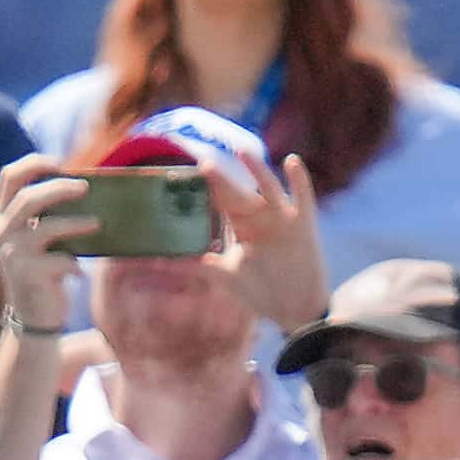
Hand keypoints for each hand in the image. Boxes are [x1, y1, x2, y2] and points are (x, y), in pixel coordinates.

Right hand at [0, 157, 93, 329]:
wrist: (32, 317)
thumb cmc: (42, 270)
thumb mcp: (37, 238)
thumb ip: (47, 214)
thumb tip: (85, 187)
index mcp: (1, 217)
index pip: (10, 176)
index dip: (34, 163)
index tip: (61, 163)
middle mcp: (1, 233)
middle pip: (29, 197)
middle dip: (61, 188)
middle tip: (86, 188)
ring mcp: (12, 254)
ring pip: (48, 226)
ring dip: (77, 224)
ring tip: (97, 224)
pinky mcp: (28, 274)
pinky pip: (61, 259)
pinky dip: (73, 264)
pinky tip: (76, 273)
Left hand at [202, 149, 326, 331]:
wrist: (294, 307)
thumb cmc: (260, 290)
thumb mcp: (222, 276)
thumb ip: (193, 266)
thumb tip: (156, 263)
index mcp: (241, 225)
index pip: (220, 203)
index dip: (204, 191)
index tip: (184, 178)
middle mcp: (260, 217)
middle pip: (239, 194)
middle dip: (222, 181)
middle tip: (203, 163)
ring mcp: (282, 218)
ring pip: (268, 188)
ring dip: (257, 170)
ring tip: (242, 151)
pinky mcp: (303, 225)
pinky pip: (302, 197)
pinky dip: (298, 180)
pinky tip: (291, 161)